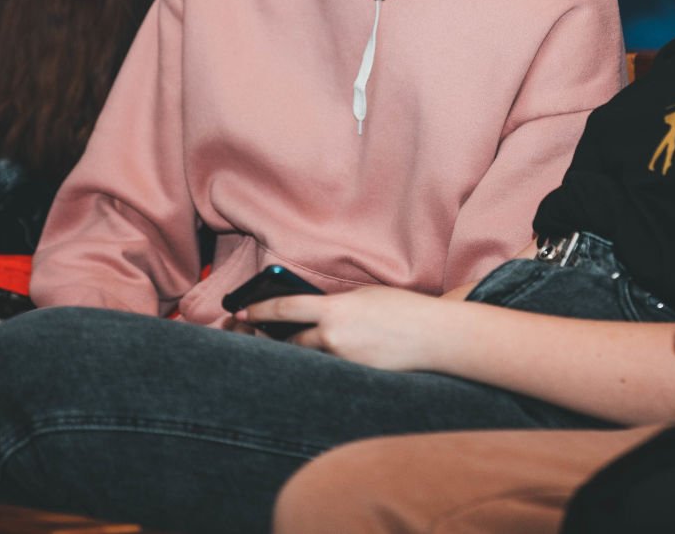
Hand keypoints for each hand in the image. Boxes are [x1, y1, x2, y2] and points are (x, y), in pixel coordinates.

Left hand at [238, 286, 445, 370]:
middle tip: (261, 335)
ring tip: (299, 346)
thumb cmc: (402, 309)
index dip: (257, 310)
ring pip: (310, 358)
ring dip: (303, 352)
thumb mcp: (364, 297)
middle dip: (277, 338)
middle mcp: (333, 337)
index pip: (283, 309)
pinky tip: (331, 360)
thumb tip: (315, 312)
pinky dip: (326, 365)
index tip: (241, 312)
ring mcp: (343, 360)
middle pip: (290, 341)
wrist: (434, 336)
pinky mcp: (354, 377)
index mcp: (333, 309)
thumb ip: (336, 304)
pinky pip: (331, 370)